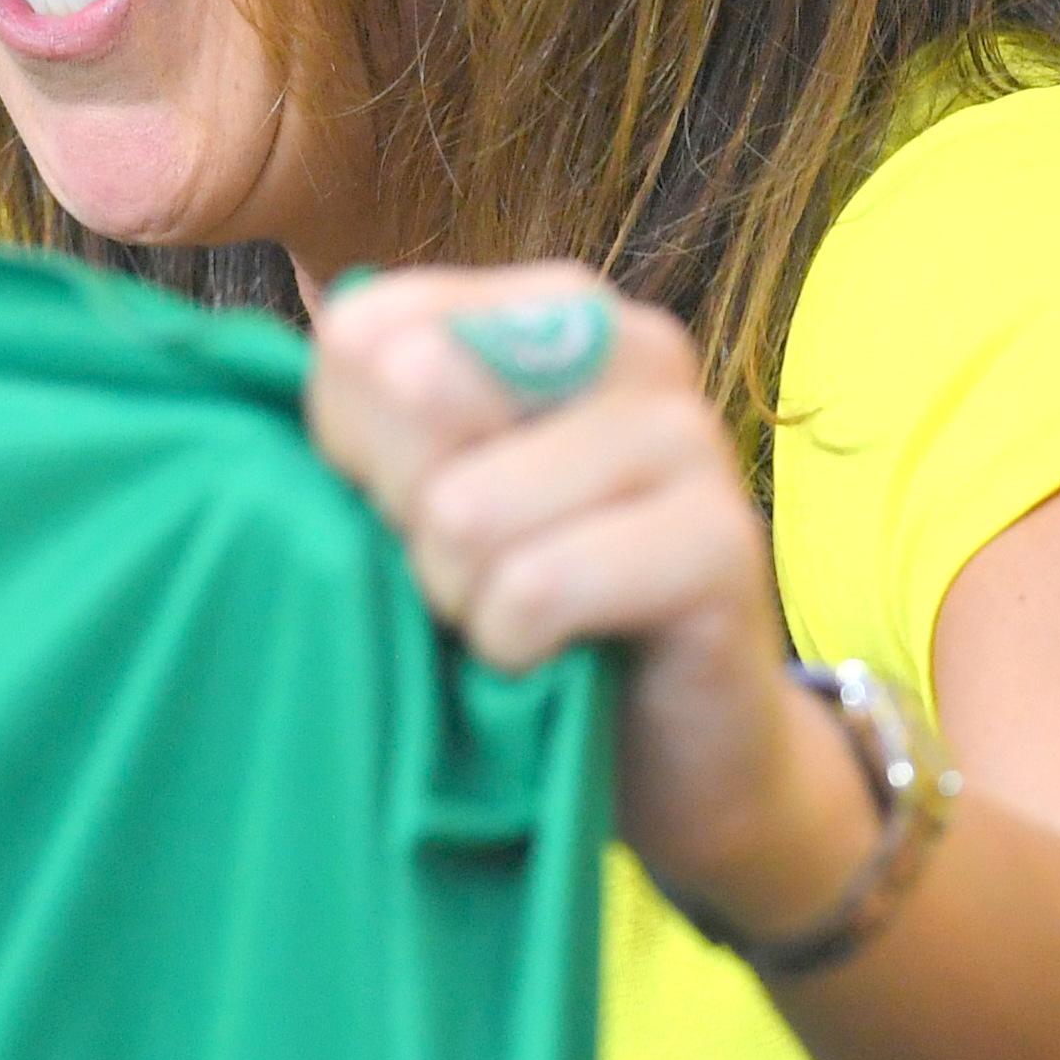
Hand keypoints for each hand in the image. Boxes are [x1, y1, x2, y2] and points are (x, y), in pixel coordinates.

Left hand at [305, 264, 872, 937]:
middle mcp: (628, 343)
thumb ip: (371, 414)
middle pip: (410, 397)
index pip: (360, 333)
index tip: (407, 502)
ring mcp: (688, 435)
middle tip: (473, 568)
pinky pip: (537, 588)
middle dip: (406, 519)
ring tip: (517, 616)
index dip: (348, 446)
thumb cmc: (523, 604)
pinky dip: (512, 647)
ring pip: (466, 509)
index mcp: (548, 308)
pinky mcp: (722, 540)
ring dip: (462, 596)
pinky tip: (554, 654)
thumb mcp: (417, 496)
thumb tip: (337, 340)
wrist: (668, 751)